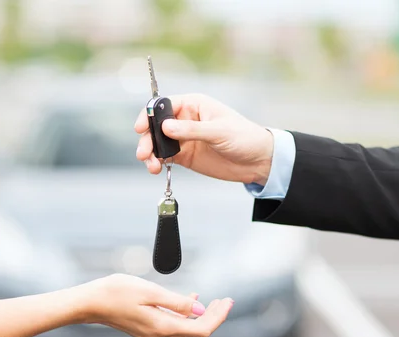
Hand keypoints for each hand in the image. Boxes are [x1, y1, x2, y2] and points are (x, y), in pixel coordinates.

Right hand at [80, 274, 233, 336]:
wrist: (91, 303)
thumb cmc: (117, 292)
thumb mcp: (150, 292)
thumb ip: (176, 302)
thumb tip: (200, 309)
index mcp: (163, 328)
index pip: (201, 329)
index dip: (218, 317)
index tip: (228, 301)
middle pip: (197, 332)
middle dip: (215, 316)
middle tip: (227, 300)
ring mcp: (154, 336)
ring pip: (187, 330)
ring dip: (203, 316)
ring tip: (215, 300)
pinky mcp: (148, 330)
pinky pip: (175, 326)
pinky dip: (187, 315)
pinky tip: (191, 300)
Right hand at [135, 93, 273, 184]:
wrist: (257, 161)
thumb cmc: (244, 138)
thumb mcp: (219, 132)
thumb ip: (192, 130)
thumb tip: (165, 127)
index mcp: (194, 105)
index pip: (164, 105)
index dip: (150, 115)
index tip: (141, 128)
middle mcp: (185, 120)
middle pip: (156, 126)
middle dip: (147, 138)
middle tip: (144, 153)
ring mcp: (184, 138)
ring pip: (158, 143)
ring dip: (150, 153)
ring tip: (151, 166)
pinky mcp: (185, 155)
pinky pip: (164, 157)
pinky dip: (157, 162)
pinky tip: (156, 169)